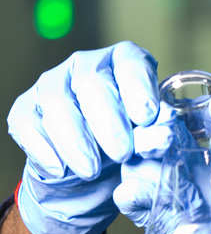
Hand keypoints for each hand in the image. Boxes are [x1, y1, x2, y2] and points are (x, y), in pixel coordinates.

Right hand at [6, 41, 158, 233]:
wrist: (90, 169)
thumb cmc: (128, 143)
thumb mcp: (148, 141)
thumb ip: (156, 136)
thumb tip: (162, 137)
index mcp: (123, 62)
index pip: (131, 62)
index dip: (139, 88)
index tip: (147, 118)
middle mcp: (86, 66)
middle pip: (93, 82)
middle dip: (109, 121)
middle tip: (122, 153)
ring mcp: (52, 84)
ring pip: (58, 102)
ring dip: (76, 140)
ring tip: (92, 171)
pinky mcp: (26, 108)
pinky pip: (29, 123)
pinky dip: (44, 149)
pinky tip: (60, 170)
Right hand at [114, 94, 210, 226]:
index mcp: (181, 135)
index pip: (160, 113)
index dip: (162, 109)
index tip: (173, 110)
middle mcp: (160, 154)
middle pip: (139, 133)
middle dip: (152, 129)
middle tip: (169, 132)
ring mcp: (150, 179)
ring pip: (129, 158)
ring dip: (145, 151)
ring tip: (166, 149)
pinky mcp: (146, 208)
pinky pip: (126, 194)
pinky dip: (137, 190)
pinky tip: (159, 189)